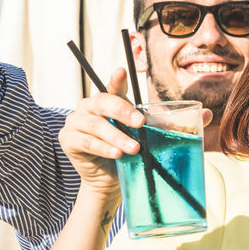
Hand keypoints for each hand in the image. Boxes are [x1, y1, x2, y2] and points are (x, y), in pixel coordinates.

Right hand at [57, 69, 142, 198]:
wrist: (109, 178)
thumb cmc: (125, 153)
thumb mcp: (139, 136)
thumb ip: (149, 124)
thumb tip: (181, 118)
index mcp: (106, 102)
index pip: (113, 87)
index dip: (117, 79)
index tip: (122, 71)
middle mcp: (88, 107)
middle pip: (102, 102)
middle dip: (123, 112)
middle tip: (140, 123)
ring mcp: (75, 122)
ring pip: (96, 126)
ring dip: (117, 137)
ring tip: (134, 148)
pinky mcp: (68, 139)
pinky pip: (86, 142)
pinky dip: (103, 148)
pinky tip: (116, 154)